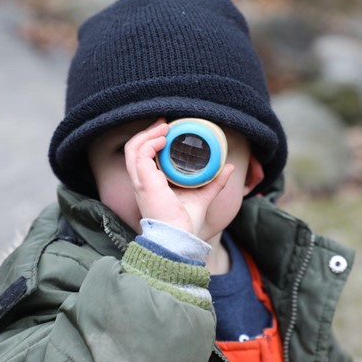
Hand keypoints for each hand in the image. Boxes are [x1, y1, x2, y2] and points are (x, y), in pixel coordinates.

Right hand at [124, 119, 234, 236]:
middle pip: (134, 149)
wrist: (179, 238)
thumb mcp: (203, 197)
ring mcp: (141, 182)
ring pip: (133, 148)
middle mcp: (142, 182)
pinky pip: (140, 154)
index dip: (152, 141)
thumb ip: (214, 182)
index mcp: (151, 185)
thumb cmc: (186, 225)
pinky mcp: (144, 182)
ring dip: (148, 134)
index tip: (168, 130)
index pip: (143, 158)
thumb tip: (228, 167)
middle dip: (148, 132)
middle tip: (164, 122)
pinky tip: (164, 139)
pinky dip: (150, 143)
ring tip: (164, 127)